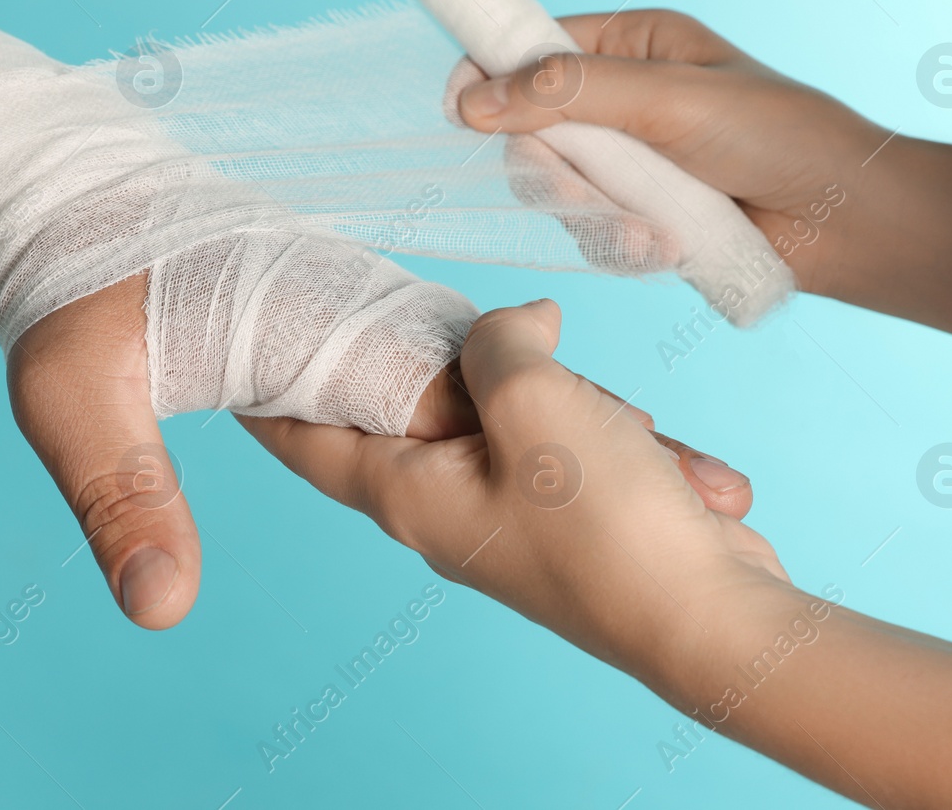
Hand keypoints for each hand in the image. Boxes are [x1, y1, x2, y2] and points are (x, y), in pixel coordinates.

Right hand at [7, 284, 757, 630]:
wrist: (58, 208)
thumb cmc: (58, 299)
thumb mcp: (76, 400)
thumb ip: (123, 494)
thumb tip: (159, 611)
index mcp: (305, 439)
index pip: (417, 479)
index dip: (503, 506)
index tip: (615, 546)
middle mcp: (350, 425)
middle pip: (490, 455)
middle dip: (597, 477)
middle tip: (722, 504)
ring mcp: (359, 375)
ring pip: (495, 407)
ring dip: (589, 429)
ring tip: (705, 473)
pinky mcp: (357, 322)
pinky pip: (458, 355)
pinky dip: (528, 363)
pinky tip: (594, 367)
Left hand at [241, 299, 783, 683]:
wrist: (713, 624)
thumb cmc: (606, 522)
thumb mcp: (533, 398)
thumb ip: (498, 342)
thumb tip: (520, 327)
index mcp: (404, 491)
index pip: (304, 434)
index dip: (267, 390)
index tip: (238, 349)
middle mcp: (446, 509)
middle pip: (429, 404)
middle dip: (491, 365)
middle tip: (538, 344)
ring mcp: (512, 518)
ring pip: (524, 417)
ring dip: (590, 411)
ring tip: (639, 443)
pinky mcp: (573, 522)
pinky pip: (587, 451)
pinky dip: (635, 451)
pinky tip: (689, 479)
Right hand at [454, 11, 888, 297]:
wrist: (848, 224)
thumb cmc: (779, 138)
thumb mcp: (668, 101)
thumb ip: (568, 95)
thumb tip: (473, 97)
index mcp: (634, 45)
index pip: (534, 44)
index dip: (490, 71)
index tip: (458, 106)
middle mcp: (625, 100)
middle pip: (532, 128)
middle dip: (551, 167)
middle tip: (578, 190)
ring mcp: (632, 162)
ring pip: (557, 189)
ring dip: (596, 215)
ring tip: (653, 230)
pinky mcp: (642, 217)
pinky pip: (591, 233)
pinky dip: (622, 245)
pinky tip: (667, 248)